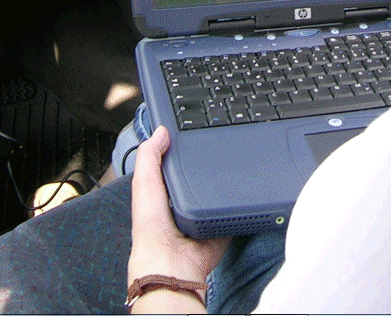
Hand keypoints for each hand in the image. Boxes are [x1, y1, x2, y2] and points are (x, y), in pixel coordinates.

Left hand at [128, 126, 229, 293]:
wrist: (172, 260)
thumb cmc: (152, 227)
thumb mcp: (145, 183)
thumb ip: (149, 156)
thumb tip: (160, 130)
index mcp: (165, 191)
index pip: (177, 164)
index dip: (184, 148)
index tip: (196, 131)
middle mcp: (184, 202)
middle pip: (202, 176)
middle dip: (212, 164)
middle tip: (223, 144)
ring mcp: (204, 215)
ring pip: (220, 192)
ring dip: (227, 182)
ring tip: (237, 163)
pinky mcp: (221, 226)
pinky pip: (234, 210)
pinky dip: (240, 203)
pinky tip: (246, 190)